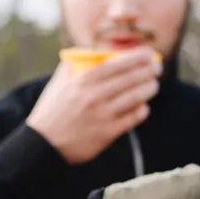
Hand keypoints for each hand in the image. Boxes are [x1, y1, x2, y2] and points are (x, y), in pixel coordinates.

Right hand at [27, 47, 161, 163]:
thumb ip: (72, 66)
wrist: (43, 145)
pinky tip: (143, 107)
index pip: (118, 62)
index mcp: (83, 80)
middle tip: (156, 68)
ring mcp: (102, 115)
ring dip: (149, 88)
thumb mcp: (57, 84)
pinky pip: (133, 118)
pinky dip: (142, 110)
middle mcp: (94, 96)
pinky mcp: (107, 133)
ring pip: (136, 96)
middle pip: (132, 77)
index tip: (149, 53)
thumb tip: (87, 53)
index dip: (138, 56)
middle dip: (149, 70)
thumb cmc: (50, 112)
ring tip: (153, 86)